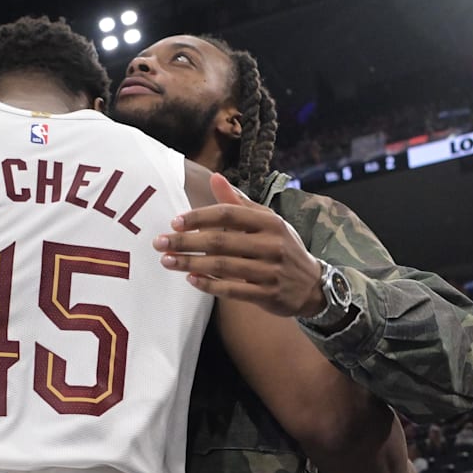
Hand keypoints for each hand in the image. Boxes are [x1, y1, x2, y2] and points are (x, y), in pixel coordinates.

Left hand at [154, 173, 324, 317]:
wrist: (314, 286)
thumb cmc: (283, 248)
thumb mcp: (268, 221)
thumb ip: (238, 202)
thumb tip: (214, 177)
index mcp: (269, 222)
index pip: (228, 214)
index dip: (199, 217)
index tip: (174, 222)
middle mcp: (271, 244)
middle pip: (220, 241)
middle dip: (186, 242)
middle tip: (159, 243)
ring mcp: (270, 271)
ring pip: (223, 266)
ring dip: (191, 263)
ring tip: (167, 261)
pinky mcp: (267, 294)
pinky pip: (233, 290)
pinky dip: (210, 285)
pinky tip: (191, 279)